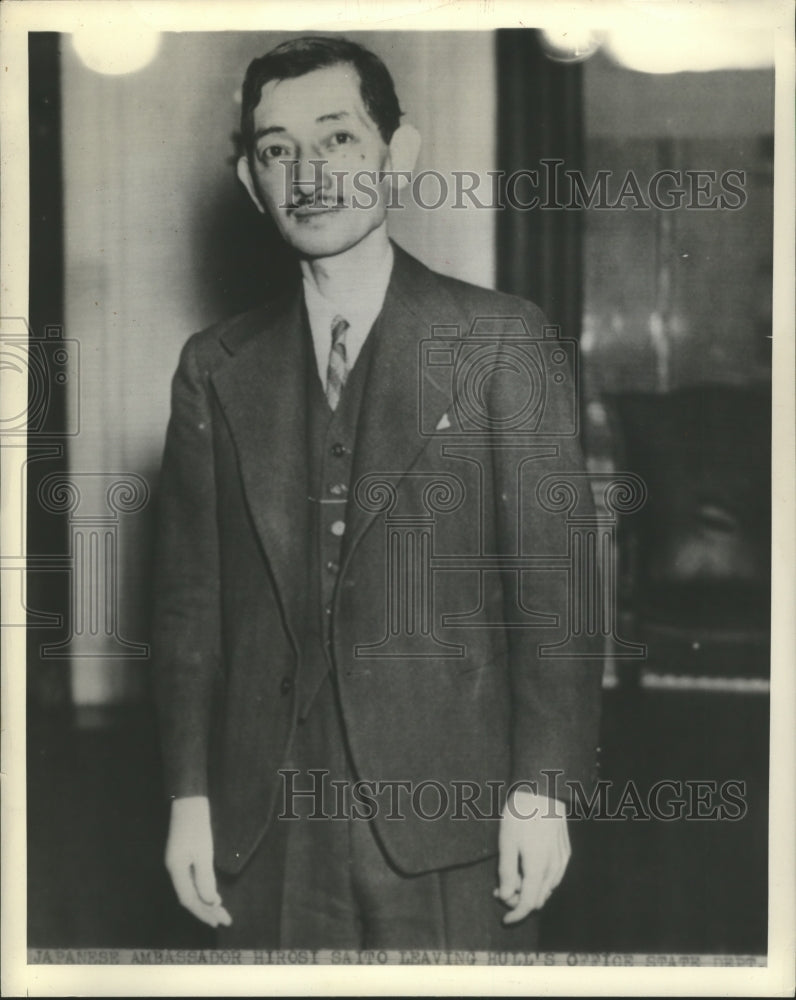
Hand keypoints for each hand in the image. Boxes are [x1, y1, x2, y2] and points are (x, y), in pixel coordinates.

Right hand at [164, 795, 231, 927]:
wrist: (189, 801)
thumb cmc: (197, 825)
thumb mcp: (203, 852)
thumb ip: (205, 878)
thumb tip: (210, 903)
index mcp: (176, 869)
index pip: (189, 900)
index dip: (204, 912)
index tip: (220, 920)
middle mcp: (174, 869)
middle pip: (189, 897)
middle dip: (206, 910)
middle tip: (225, 920)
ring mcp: (177, 862)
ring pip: (190, 889)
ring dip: (205, 902)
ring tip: (220, 912)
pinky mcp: (182, 856)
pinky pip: (191, 880)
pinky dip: (202, 889)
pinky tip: (211, 894)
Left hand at [494, 789, 570, 924]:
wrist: (544, 790)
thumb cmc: (521, 814)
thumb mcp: (507, 842)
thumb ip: (507, 872)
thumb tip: (506, 896)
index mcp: (537, 869)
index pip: (528, 904)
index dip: (515, 915)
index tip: (505, 920)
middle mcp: (553, 869)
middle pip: (538, 899)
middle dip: (519, 901)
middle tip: (499, 890)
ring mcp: (562, 860)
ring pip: (547, 889)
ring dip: (530, 891)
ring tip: (510, 877)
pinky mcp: (565, 852)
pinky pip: (554, 877)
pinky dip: (541, 881)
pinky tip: (528, 869)